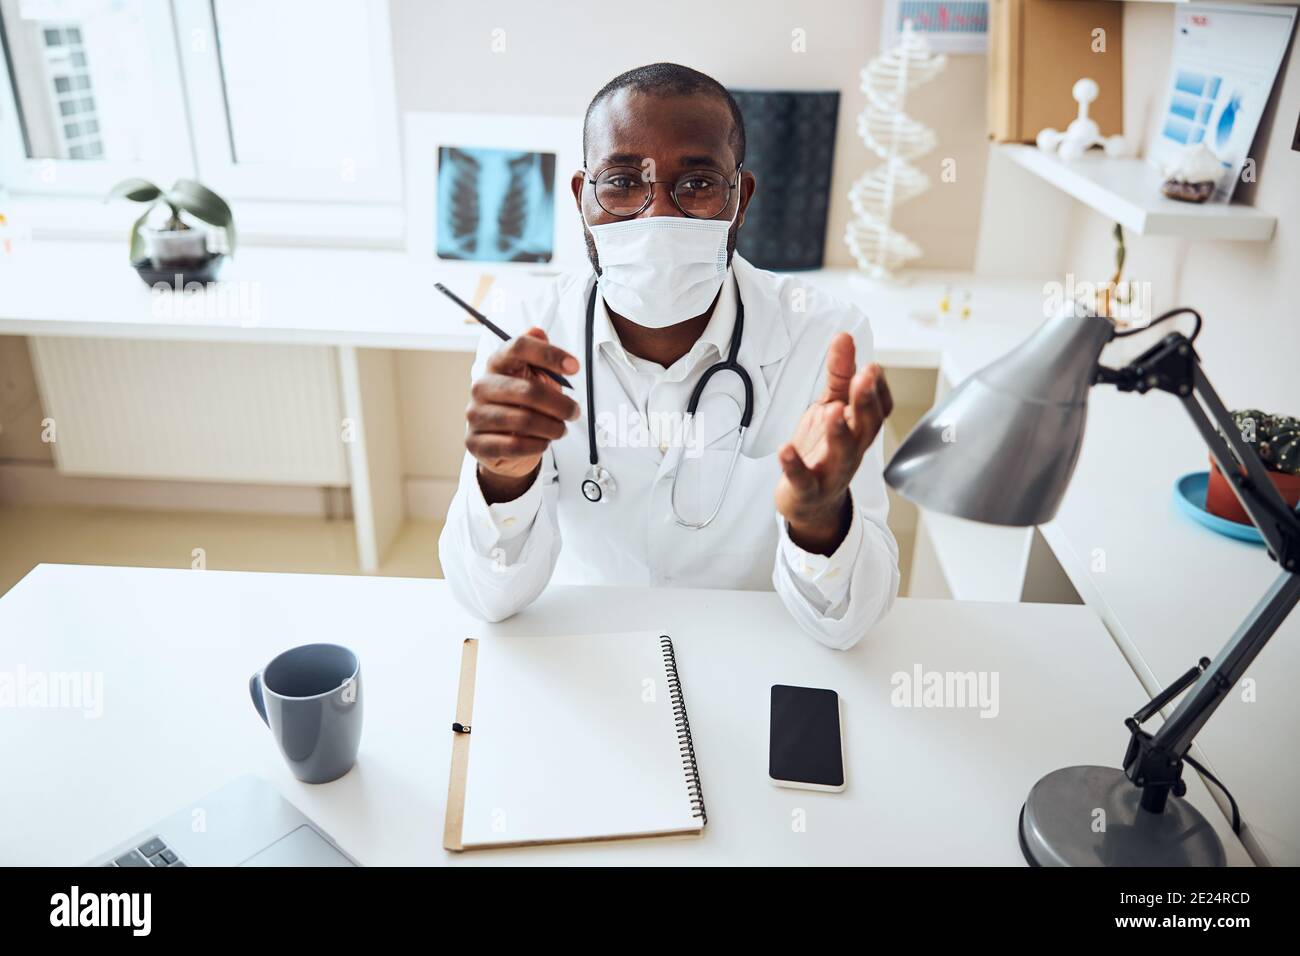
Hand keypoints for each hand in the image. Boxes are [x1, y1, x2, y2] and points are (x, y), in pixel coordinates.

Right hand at [466, 328, 580, 502]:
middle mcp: (482, 386)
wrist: (501, 442)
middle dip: (560, 404)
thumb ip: (538, 355)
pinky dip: (537, 445)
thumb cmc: (521, 405)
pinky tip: (543, 442)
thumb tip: (539, 332)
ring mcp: (476, 414)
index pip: (519, 347)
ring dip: (552, 427)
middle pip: (528, 391)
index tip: (574, 367)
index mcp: (497, 363)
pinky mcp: (476, 442)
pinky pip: (514, 445)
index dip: (549, 354)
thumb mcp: (533, 377)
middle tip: (574, 412)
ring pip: (524, 421)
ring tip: (560, 429)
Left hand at [775, 333, 892, 554]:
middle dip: (866, 401)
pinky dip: (794, 465)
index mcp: (859, 428)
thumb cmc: (824, 449)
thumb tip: (845, 337)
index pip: (879, 409)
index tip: (873, 367)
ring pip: (842, 453)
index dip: (879, 389)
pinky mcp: (807, 489)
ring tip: (833, 410)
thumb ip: (839, 375)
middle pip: (866, 426)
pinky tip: (785, 448)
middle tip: (864, 376)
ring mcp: (832, 471)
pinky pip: (803, 479)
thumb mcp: (831, 407)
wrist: (810, 502)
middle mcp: (852, 450)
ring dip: (840, 432)